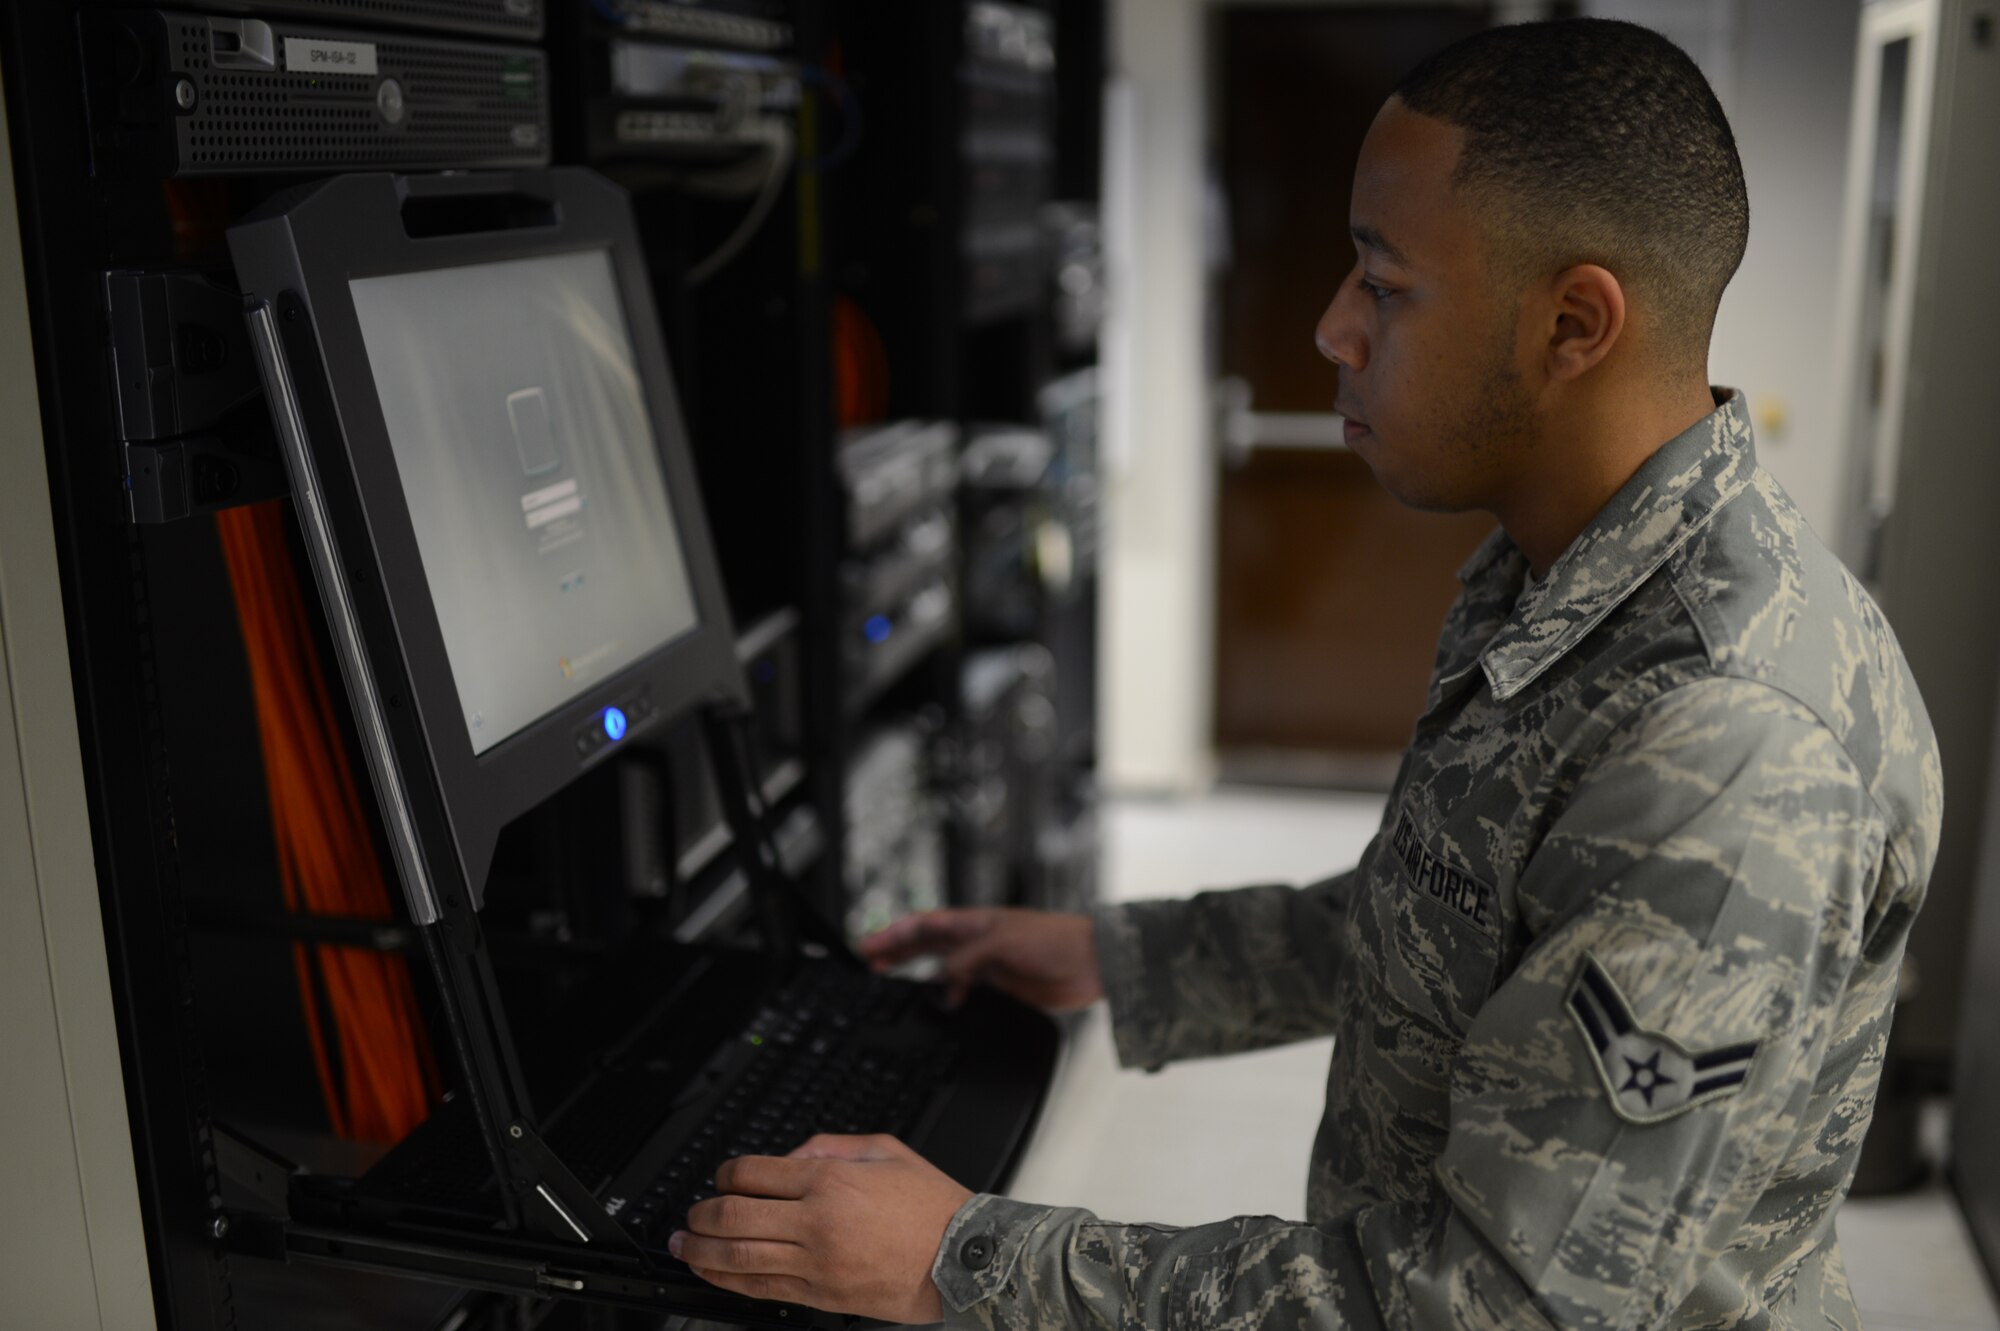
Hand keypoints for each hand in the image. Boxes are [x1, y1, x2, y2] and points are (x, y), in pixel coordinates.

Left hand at [671, 1134, 973, 1323]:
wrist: (963, 1257)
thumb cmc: (931, 1205)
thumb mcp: (884, 1151)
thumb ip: (830, 1146)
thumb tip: (789, 1157)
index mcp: (831, 1179)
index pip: (754, 1173)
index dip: (725, 1174)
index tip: (721, 1178)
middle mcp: (817, 1220)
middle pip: (735, 1215)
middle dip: (702, 1214)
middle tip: (691, 1214)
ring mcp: (817, 1262)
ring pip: (739, 1256)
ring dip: (701, 1250)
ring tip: (684, 1245)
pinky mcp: (822, 1295)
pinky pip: (762, 1289)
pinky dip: (729, 1281)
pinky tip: (712, 1273)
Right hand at [858, 907, 1102, 1009]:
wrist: (1094, 964)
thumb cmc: (1056, 940)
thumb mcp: (1003, 943)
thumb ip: (966, 961)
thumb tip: (938, 982)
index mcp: (976, 922)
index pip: (925, 925)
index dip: (895, 933)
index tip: (868, 945)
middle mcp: (978, 943)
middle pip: (926, 947)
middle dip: (896, 954)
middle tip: (867, 966)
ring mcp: (988, 967)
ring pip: (942, 972)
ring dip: (918, 979)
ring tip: (891, 990)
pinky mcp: (1002, 991)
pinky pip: (965, 995)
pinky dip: (948, 1001)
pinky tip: (938, 1008)